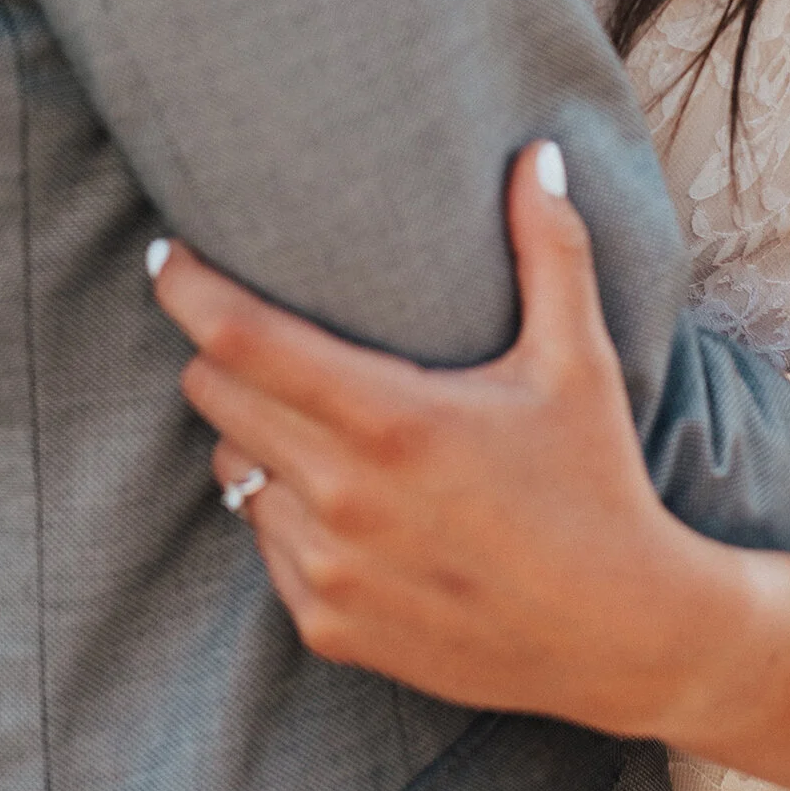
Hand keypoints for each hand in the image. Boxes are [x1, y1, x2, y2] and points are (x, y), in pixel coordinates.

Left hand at [147, 144, 720, 735]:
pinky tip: (350, 503)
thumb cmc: (597, 485)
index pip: (241, 339)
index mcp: (392, 421)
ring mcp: (328, 569)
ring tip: (321, 424)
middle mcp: (343, 498)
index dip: (187, 288)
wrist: (621, 637)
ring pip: (232, 471)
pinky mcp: (327, 624)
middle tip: (263, 336)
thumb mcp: (579, 363)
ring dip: (256, 438)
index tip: (168, 254)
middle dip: (223, 355)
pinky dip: (285, 512)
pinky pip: (263, 543)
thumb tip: (535, 152)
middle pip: (215, 396)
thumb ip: (551, 249)